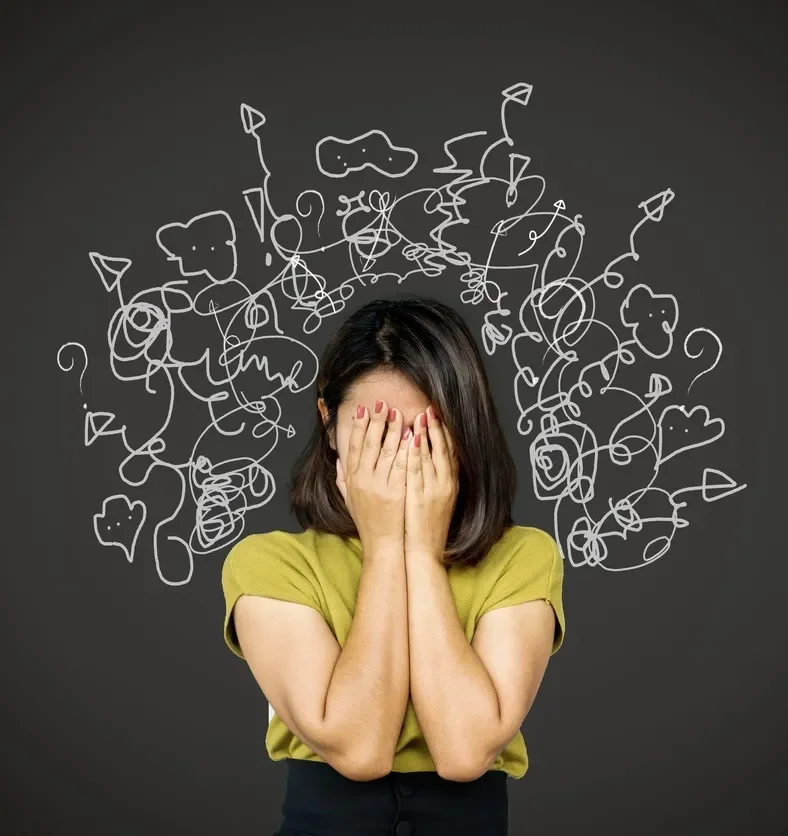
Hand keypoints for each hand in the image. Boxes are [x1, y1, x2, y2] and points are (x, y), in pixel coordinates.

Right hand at [335, 400, 410, 552]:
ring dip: (392, 429)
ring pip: (385, 451)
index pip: (354, 446)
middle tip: (382, 402)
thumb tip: (339, 460)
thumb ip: (342, 479)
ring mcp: (379, 486)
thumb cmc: (367, 522)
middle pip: (369, 443)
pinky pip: (401, 465)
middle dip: (376, 420)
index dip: (358, 426)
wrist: (382, 545)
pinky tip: (412, 435)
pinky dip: (405, 449)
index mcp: (352, 479)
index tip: (363, 409)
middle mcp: (363, 480)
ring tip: (398, 412)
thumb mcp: (349, 499)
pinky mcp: (396, 492)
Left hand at [404, 405, 459, 561]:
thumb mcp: (437, 500)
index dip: (444, 432)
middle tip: (431, 408)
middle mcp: (446, 484)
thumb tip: (429, 459)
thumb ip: (434, 479)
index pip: (449, 452)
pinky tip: (412, 439)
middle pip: (444, 450)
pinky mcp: (422, 497)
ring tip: (421, 416)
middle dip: (438, 428)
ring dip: (427, 435)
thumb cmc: (428, 526)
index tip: (437, 415)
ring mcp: (435, 490)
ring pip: (432, 457)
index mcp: (450, 483)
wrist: (425, 551)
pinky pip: (419, 471)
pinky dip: (417, 454)